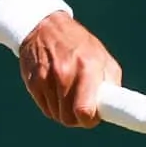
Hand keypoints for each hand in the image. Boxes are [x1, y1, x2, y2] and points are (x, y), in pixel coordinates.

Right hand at [19, 13, 122, 127]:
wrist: (45, 27)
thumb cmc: (79, 45)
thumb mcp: (102, 58)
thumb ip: (111, 84)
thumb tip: (113, 108)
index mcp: (87, 67)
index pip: (84, 110)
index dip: (89, 120)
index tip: (92, 117)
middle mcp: (64, 72)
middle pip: (68, 118)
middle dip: (77, 118)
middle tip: (81, 108)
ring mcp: (46, 77)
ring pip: (56, 115)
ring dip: (63, 111)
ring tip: (68, 94)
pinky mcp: (32, 81)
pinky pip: (44, 108)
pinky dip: (51, 104)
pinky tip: (55, 90)